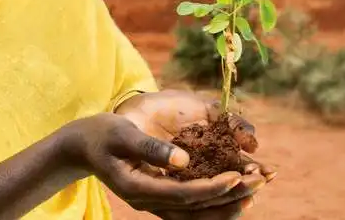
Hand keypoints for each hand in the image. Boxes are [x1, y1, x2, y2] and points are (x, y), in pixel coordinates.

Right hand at [115, 91, 275, 216]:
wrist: (84, 146)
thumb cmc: (101, 134)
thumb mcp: (121, 133)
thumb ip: (150, 147)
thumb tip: (183, 159)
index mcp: (136, 187)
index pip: (182, 195)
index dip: (212, 187)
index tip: (238, 175)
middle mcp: (147, 201)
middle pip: (196, 207)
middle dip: (230, 195)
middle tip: (260, 180)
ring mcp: (154, 203)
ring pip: (198, 213)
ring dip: (228, 203)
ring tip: (256, 189)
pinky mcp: (160, 197)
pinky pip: (193, 208)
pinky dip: (216, 202)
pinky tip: (236, 192)